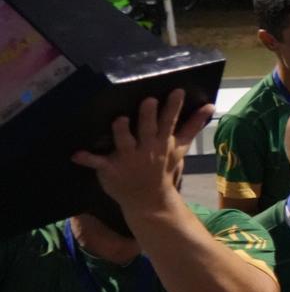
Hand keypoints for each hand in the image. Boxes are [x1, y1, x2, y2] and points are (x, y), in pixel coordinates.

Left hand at [71, 89, 213, 212]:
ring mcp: (128, 159)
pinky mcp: (111, 169)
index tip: (176, 91)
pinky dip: (87, 158)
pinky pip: (97, 163)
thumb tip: (210, 106)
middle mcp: (146, 149)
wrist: (149, 200)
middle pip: (148, 129)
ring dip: (121, 131)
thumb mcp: (180, 148)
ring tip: (120, 120)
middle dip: (149, 116)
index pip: (170, 122)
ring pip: (124, 142)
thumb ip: (192, 126)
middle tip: (148, 101)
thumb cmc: (163, 169)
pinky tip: (76, 154)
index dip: (173, 107)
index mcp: (162, 143)